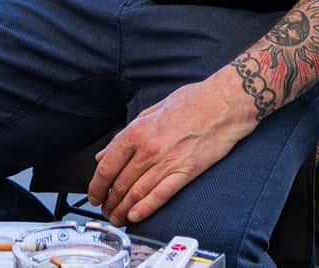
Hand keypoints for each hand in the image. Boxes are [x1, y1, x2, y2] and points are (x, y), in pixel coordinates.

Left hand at [87, 74, 254, 226]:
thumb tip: (105, 153)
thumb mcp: (152, 111)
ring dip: (123, 210)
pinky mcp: (185, 173)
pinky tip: (136, 216)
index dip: (96, 185)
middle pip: (120, 184)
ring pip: (137, 194)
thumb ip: (127, 134)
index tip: (94, 194)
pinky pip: (160, 196)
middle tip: (105, 210)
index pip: (107, 166)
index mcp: (138, 131)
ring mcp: (167, 162)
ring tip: (117, 218)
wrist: (224, 103)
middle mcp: (149, 149)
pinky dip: (145, 209)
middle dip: (109, 202)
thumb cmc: (192, 102)